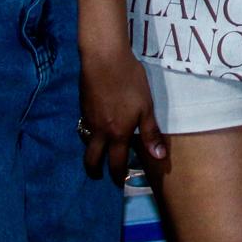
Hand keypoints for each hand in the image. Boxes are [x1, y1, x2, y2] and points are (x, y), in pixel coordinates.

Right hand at [79, 47, 166, 180]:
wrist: (104, 59)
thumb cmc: (129, 82)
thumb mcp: (146, 107)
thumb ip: (151, 133)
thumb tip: (159, 157)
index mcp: (118, 134)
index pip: (115, 163)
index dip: (117, 176)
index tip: (119, 182)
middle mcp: (100, 131)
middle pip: (92, 159)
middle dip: (95, 171)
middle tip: (99, 175)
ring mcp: (88, 118)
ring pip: (86, 143)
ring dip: (91, 151)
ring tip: (98, 152)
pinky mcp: (83, 106)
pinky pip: (84, 127)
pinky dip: (89, 133)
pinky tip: (96, 125)